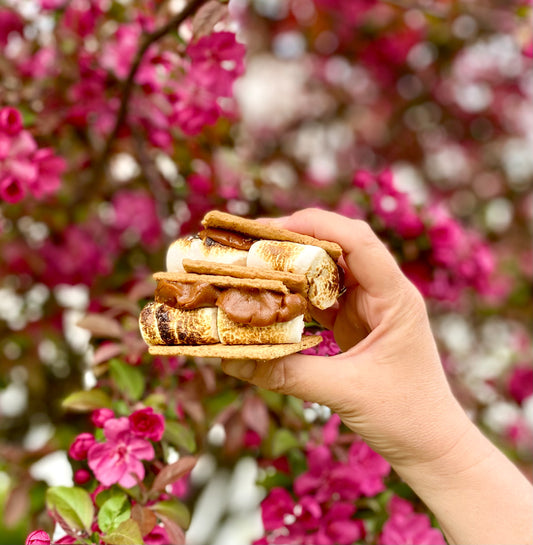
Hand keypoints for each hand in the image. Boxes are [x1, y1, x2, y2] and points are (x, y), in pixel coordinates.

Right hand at [222, 208, 469, 470]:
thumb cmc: (406, 417)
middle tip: (253, 243)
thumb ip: (288, 374)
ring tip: (256, 263)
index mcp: (396, 297)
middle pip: (341, 246)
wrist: (432, 445)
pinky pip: (324, 296)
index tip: (270, 229)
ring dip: (296, 264)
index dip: (316, 225)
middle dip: (298, 239)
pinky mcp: (356, 323)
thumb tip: (231, 359)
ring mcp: (370, 307)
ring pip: (331, 269)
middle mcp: (384, 293)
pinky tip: (272, 296)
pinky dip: (298, 292)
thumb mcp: (345, 392)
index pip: (359, 241)